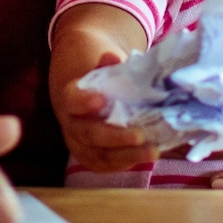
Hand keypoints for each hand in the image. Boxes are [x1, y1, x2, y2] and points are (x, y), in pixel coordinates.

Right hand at [52, 51, 159, 173]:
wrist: (85, 91)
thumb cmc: (97, 75)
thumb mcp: (101, 62)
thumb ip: (108, 62)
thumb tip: (114, 57)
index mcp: (70, 97)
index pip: (71, 101)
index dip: (83, 102)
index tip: (101, 99)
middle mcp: (71, 123)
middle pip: (88, 134)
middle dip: (115, 137)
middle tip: (140, 135)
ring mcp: (79, 143)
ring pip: (98, 155)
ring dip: (126, 156)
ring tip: (153, 151)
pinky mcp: (90, 156)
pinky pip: (105, 165)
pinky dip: (125, 163)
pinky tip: (144, 158)